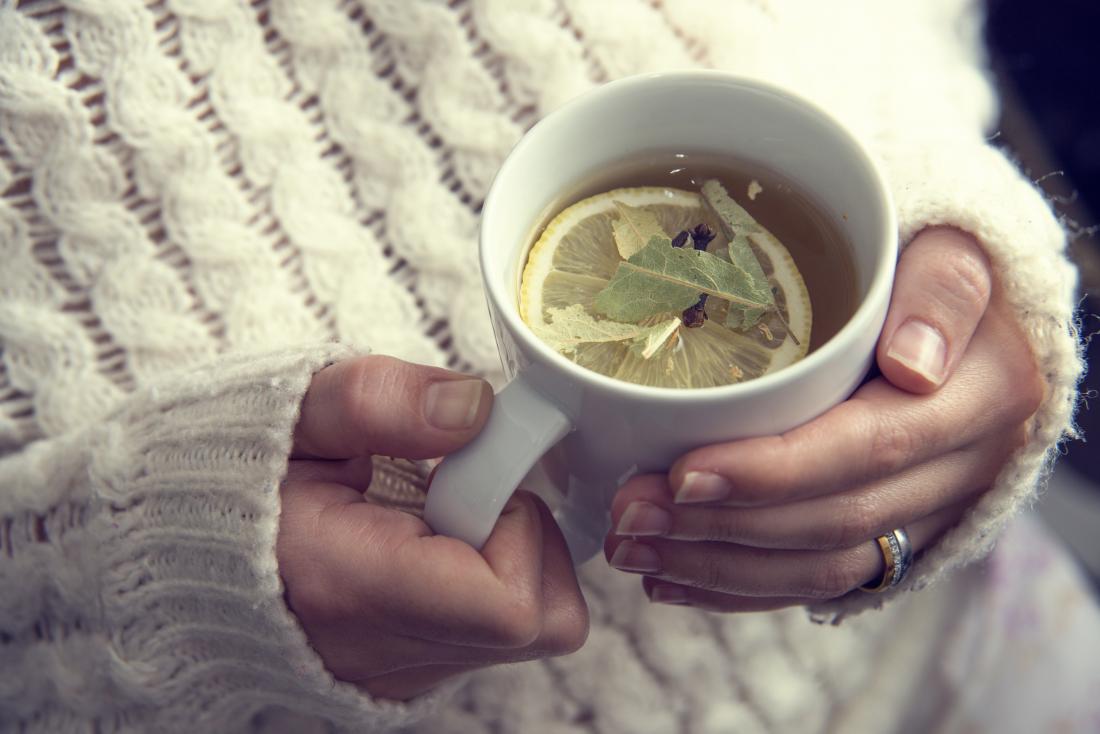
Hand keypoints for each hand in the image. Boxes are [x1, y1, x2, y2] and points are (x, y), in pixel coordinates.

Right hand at [278, 356, 587, 698]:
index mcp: (349, 590)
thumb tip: (476, 409)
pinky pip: (500, 637)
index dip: (517, 526)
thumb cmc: (244, 475)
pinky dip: (493, 582)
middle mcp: (380, 655)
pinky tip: (433, 546)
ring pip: (535, 629)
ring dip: (514, 558)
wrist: (189, 546)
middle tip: (461, 494)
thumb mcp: (299, 413)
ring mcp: (399, 675)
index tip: (464, 478)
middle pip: (544, 620)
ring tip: (440, 517)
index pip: (511, 605)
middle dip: (529, 538)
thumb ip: (381, 401)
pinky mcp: (414, 675)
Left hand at [604, 227, 1043, 609]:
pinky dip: (740, 588)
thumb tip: (914, 364)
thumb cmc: (930, 269)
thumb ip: (942, 289)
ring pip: (822, 567)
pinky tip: (672, 578)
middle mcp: (964, 469)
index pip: (868, 448)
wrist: (970, 321)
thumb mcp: (952, 250)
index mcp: (981, 395)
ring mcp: (930, 512)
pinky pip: (820, 583)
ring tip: (631, 548)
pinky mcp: (898, 537)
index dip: (774, 472)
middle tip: (628, 513)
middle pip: (833, 520)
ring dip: (717, 565)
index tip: (683, 473)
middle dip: (721, 527)